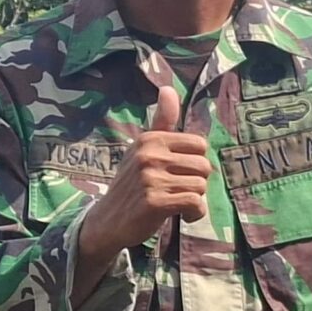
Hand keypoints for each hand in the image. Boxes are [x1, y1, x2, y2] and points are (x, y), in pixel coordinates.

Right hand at [84, 86, 209, 260]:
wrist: (107, 221)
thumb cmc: (131, 185)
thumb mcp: (142, 149)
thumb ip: (161, 122)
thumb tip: (168, 88)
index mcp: (150, 139)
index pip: (199, 145)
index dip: (195, 163)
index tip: (180, 174)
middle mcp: (149, 155)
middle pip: (203, 165)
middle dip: (197, 182)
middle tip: (179, 191)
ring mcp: (151, 178)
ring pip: (200, 186)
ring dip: (196, 200)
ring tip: (178, 204)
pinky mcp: (155, 202)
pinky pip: (194, 202)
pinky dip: (194, 213)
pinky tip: (182, 216)